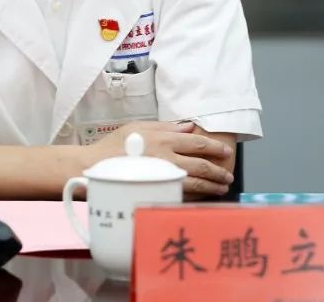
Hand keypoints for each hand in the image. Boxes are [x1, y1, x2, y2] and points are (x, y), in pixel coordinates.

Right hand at [83, 120, 233, 197]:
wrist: (95, 167)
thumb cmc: (115, 145)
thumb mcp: (137, 127)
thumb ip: (164, 126)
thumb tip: (189, 127)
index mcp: (163, 139)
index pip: (197, 142)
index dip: (215, 147)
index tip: (226, 151)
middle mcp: (166, 158)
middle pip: (202, 165)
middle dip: (219, 171)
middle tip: (228, 175)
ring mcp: (163, 177)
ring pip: (196, 183)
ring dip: (212, 186)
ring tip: (222, 188)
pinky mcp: (158, 192)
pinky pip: (183, 195)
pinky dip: (197, 196)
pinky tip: (203, 196)